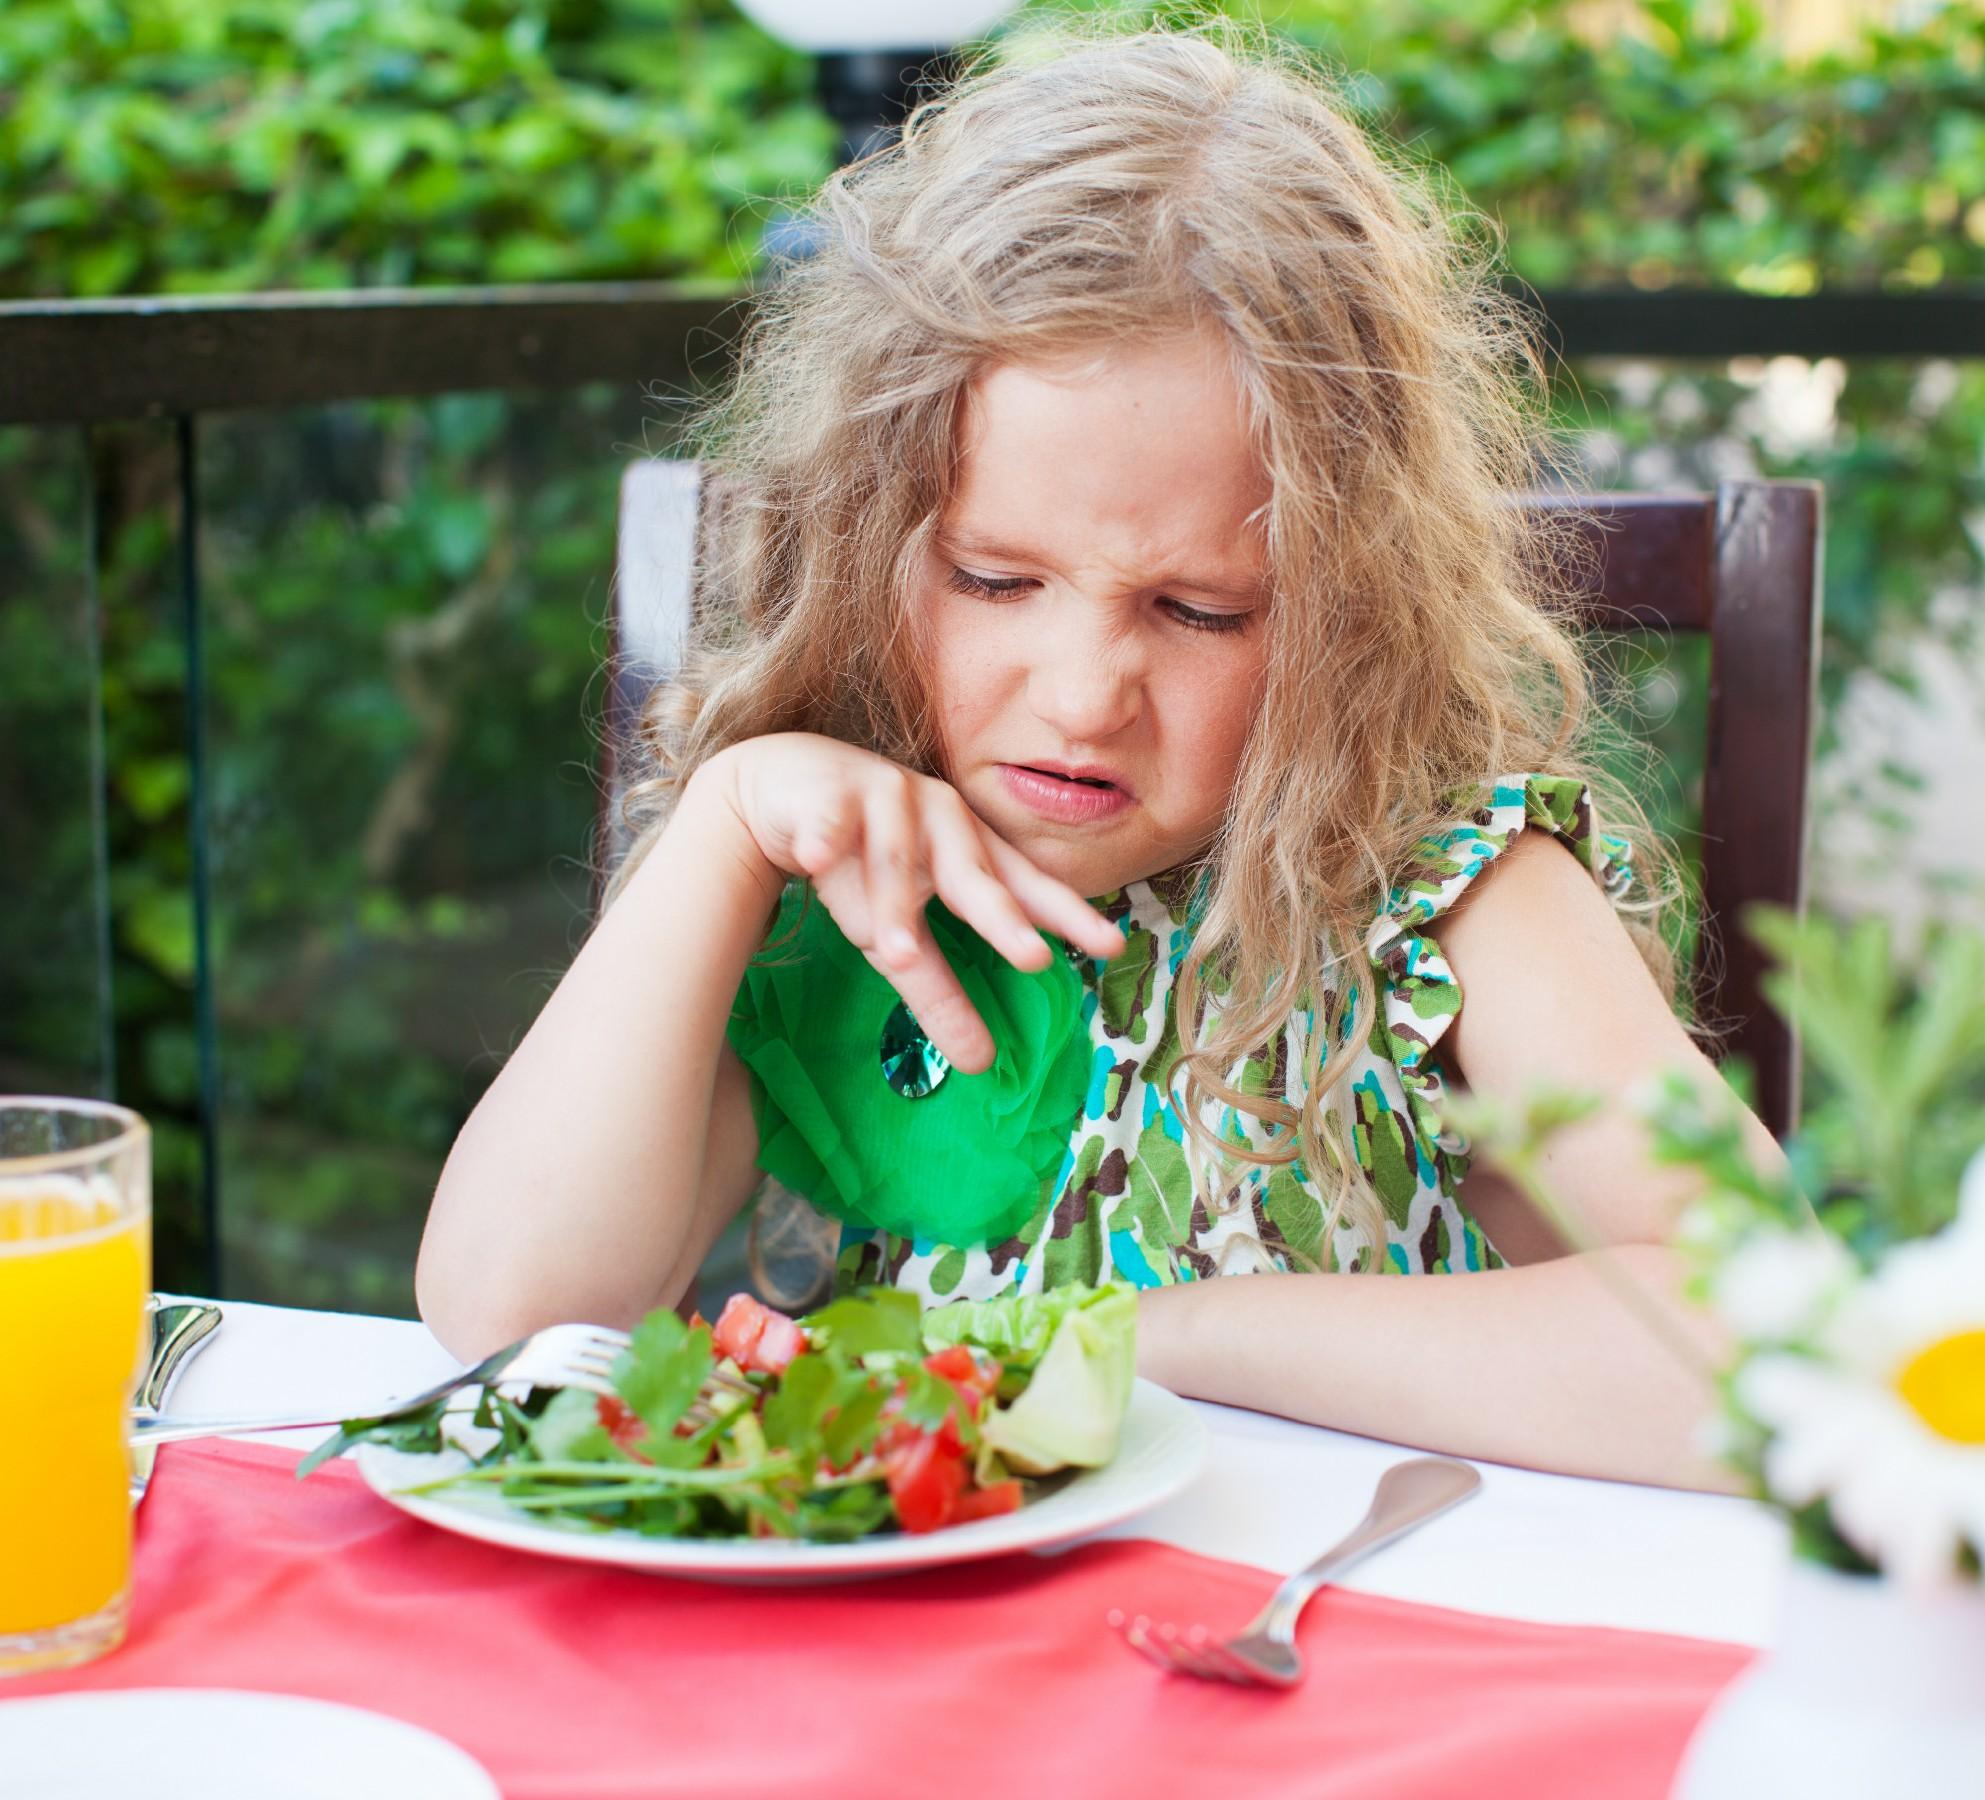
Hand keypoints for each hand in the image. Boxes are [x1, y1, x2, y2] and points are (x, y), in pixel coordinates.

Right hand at [706, 733, 1124, 1071]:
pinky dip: (821, 836)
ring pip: (894, 860)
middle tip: (1031, 958)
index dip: (1067, 916)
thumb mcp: (901, 935)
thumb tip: (981, 1065)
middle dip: (999, 917)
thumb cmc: (861, 863)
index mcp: (969, 851)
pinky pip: (824, 819)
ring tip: (898, 955)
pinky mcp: (825, 795)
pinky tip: (815, 854)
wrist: (788, 789)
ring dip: (894, 906)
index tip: (1111, 947)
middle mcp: (940, 819)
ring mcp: (884, 799)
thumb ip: (939, 993)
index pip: (1025, 887)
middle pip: (971, 874)